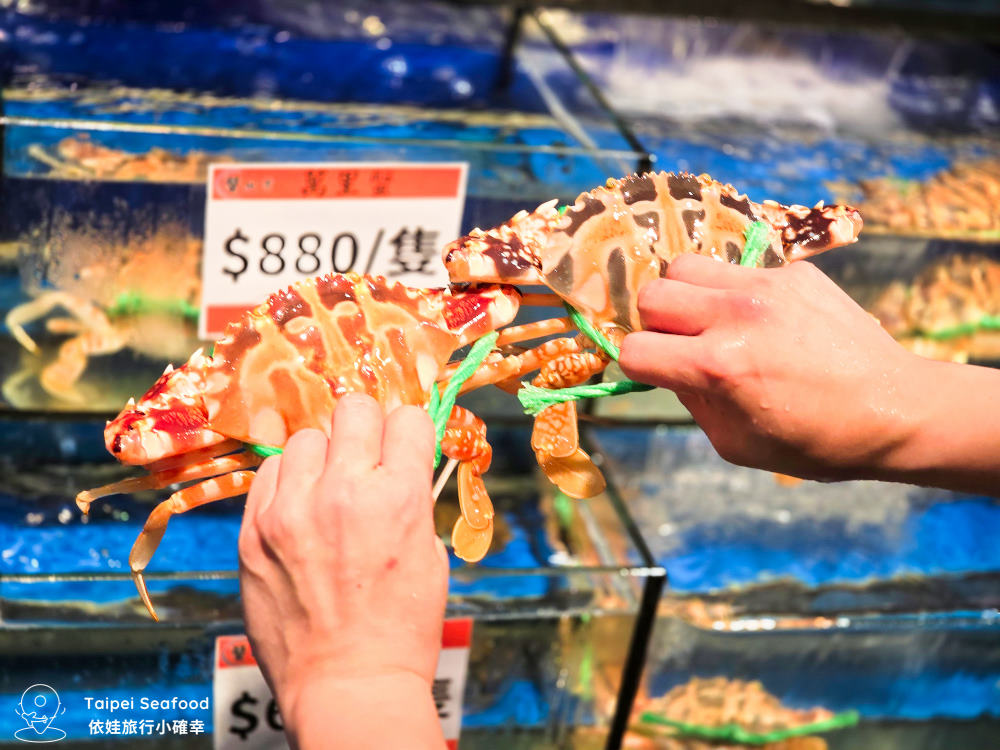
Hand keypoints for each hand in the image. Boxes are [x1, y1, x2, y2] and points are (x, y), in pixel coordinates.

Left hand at [238, 394, 448, 747]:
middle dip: (367, 428)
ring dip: (322, 456)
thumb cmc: (399, 628)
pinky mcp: (254, 531)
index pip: (407, 417)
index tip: (402, 444)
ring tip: (327, 489)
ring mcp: (292, 510)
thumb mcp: (429, 554)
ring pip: (306, 437)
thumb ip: (413, 499)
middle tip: (365, 456)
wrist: (347, 684)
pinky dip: (287, 483)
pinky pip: (269, 474)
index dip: (408, 431)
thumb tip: (398, 462)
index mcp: (400, 497)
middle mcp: (344, 492)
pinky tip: (299, 510)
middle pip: (354, 408)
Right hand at [619, 254, 926, 481]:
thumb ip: (691, 400)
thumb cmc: (812, 441)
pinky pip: (737, 269)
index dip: (639, 368)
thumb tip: (667, 368)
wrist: (894, 408)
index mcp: (718, 366)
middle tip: (683, 344)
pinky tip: (764, 319)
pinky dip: (734, 292)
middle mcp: (736, 316)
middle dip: (656, 325)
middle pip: (652, 296)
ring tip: (710, 320)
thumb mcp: (734, 442)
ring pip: (685, 266)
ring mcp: (767, 286)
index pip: (635, 350)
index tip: (658, 374)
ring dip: (685, 295)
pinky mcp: (794, 272)